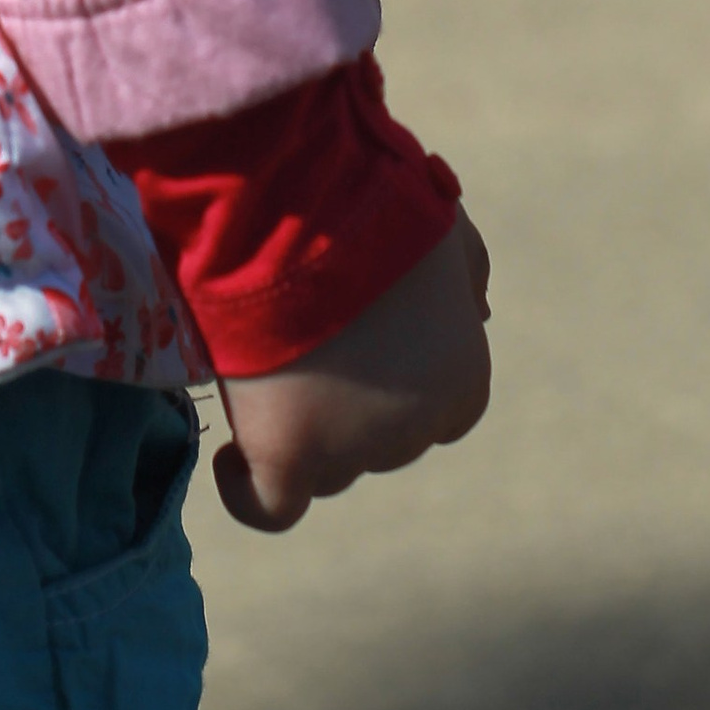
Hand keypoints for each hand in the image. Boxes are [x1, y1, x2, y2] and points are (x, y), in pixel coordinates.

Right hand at [211, 211, 490, 533]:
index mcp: (461, 378)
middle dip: (351, 400)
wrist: (294, 207)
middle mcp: (413, 428)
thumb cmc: (370, 204)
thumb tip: (476, 315)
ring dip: (303, 433)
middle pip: (381, 440)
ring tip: (266, 368)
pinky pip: (267, 506)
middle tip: (306, 336)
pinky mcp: (286, 457)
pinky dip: (248, 490)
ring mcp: (349, 450)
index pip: (444, 408)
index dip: (404, 381)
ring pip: (328, 469)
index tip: (367, 346)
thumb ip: (468, 278)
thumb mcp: (446, 228)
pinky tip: (233, 457)